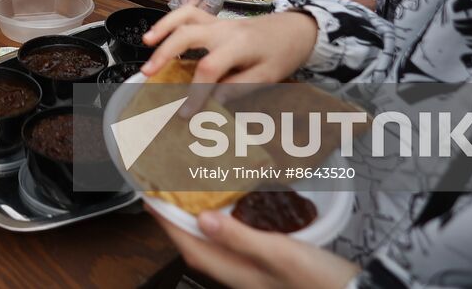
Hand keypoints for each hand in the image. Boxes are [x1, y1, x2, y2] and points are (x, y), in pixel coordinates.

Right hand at [142, 6, 317, 88]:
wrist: (294, 30)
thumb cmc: (282, 54)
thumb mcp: (268, 76)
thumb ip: (239, 87)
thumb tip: (213, 100)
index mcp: (239, 45)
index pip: (209, 68)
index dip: (195, 92)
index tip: (185, 113)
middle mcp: (224, 29)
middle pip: (187, 35)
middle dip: (165, 53)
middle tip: (148, 73)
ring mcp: (218, 21)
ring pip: (185, 15)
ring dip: (163, 27)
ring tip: (146, 43)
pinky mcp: (215, 20)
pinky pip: (189, 13)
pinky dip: (171, 20)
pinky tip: (160, 33)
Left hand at [152, 206, 359, 288]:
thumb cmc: (322, 281)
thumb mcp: (281, 254)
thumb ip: (241, 238)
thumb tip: (203, 219)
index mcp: (238, 274)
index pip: (190, 246)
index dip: (167, 222)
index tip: (149, 198)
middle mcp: (241, 275)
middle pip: (199, 245)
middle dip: (178, 220)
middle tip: (163, 192)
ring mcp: (255, 272)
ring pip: (217, 244)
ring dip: (199, 221)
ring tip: (188, 196)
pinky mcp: (270, 266)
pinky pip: (237, 242)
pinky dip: (226, 225)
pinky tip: (232, 211)